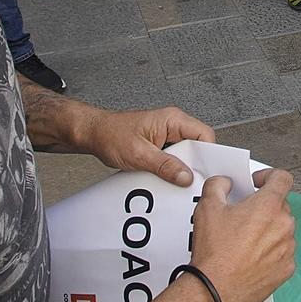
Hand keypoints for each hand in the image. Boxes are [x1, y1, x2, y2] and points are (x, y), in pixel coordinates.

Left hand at [81, 106, 217, 186]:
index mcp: (173, 119)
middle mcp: (173, 125)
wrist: (93, 134)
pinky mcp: (161, 145)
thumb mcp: (139, 154)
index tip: (204, 173)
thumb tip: (186, 176)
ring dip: (180, 169)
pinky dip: (171, 169)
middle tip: (188, 181)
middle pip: (197, 146)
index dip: (208, 155)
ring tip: (172, 180)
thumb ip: (165, 166)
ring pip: (186, 154)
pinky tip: (163, 178)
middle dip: (193, 165)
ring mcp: (167, 135)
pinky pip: (174, 158)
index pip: (204, 134)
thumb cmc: (111, 135)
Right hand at [188, 171, 296, 301]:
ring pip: (282, 230)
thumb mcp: (207, 207)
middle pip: (280, 205)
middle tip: (244, 215)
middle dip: (263, 207)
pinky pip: (283, 253)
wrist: (215, 288)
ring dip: (268, 231)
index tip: (259, 183)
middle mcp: (283, 225)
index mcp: (268, 205)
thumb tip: (224, 183)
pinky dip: (270, 252)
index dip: (269, 176)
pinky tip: (251, 257)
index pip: (282, 178)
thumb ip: (218, 185)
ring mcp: (288, 247)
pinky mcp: (287, 268)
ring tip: (245, 240)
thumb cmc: (215, 253)